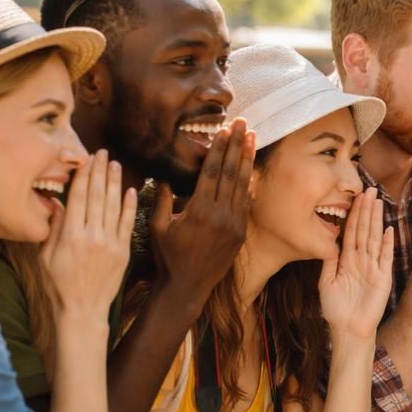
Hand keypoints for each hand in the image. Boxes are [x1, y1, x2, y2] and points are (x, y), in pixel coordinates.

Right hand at [41, 149, 136, 318]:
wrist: (82, 310)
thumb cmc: (59, 284)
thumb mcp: (45, 257)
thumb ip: (53, 228)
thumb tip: (58, 203)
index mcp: (70, 235)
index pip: (78, 197)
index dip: (83, 175)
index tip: (86, 159)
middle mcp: (92, 236)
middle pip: (97, 196)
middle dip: (100, 172)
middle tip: (103, 153)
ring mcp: (110, 243)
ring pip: (114, 206)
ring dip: (115, 183)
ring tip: (115, 165)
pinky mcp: (123, 252)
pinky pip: (128, 224)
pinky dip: (131, 206)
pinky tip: (131, 190)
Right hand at [149, 119, 255, 307]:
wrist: (187, 287)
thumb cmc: (168, 257)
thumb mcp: (158, 226)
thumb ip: (163, 199)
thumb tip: (164, 175)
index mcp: (200, 210)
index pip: (213, 171)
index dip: (220, 148)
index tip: (225, 130)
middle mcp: (221, 215)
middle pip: (232, 173)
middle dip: (238, 146)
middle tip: (245, 124)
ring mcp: (234, 225)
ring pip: (242, 186)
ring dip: (247, 160)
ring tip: (253, 138)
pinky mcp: (240, 234)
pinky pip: (245, 204)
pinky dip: (247, 185)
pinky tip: (250, 169)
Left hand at [318, 191, 393, 339]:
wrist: (348, 330)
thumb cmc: (336, 310)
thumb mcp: (326, 282)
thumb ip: (329, 261)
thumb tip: (329, 241)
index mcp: (347, 260)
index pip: (351, 232)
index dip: (353, 214)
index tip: (355, 197)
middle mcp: (362, 260)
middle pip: (364, 230)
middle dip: (366, 210)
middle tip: (370, 190)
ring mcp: (374, 268)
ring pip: (375, 239)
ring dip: (376, 220)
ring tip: (378, 202)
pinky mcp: (383, 278)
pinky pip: (385, 258)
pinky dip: (387, 244)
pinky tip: (388, 229)